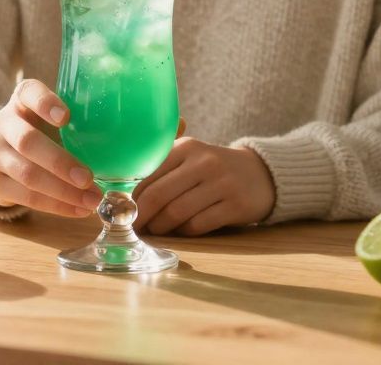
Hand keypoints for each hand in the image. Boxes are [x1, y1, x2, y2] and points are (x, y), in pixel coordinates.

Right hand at [0, 79, 102, 216]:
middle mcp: (2, 123)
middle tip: (89, 178)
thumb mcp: (52, 117)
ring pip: (27, 174)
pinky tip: (78, 210)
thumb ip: (80, 120)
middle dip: (60, 162)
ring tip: (91, 200)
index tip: (67, 116)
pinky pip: (26, 197)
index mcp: (21, 100)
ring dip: (63, 191)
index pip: (28, 92)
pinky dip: (56, 206)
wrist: (2, 156)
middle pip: (27, 142)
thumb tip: (129, 134)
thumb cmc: (42, 132)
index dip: (46, 103)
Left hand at [132, 138, 275, 235]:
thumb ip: (162, 168)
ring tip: (154, 230)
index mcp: (186, 148)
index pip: (148, 173)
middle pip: (159, 195)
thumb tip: (123, 194)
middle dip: (140, 215)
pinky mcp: (235, 205)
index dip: (130, 195)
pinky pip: (198, 225)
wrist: (260, 174)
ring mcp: (222, 183)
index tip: (120, 209)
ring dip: (160, 227)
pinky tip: (180, 231)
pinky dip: (184, 232)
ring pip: (176, 213)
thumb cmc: (213, 170)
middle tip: (132, 226)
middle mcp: (203, 162)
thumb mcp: (191, 157)